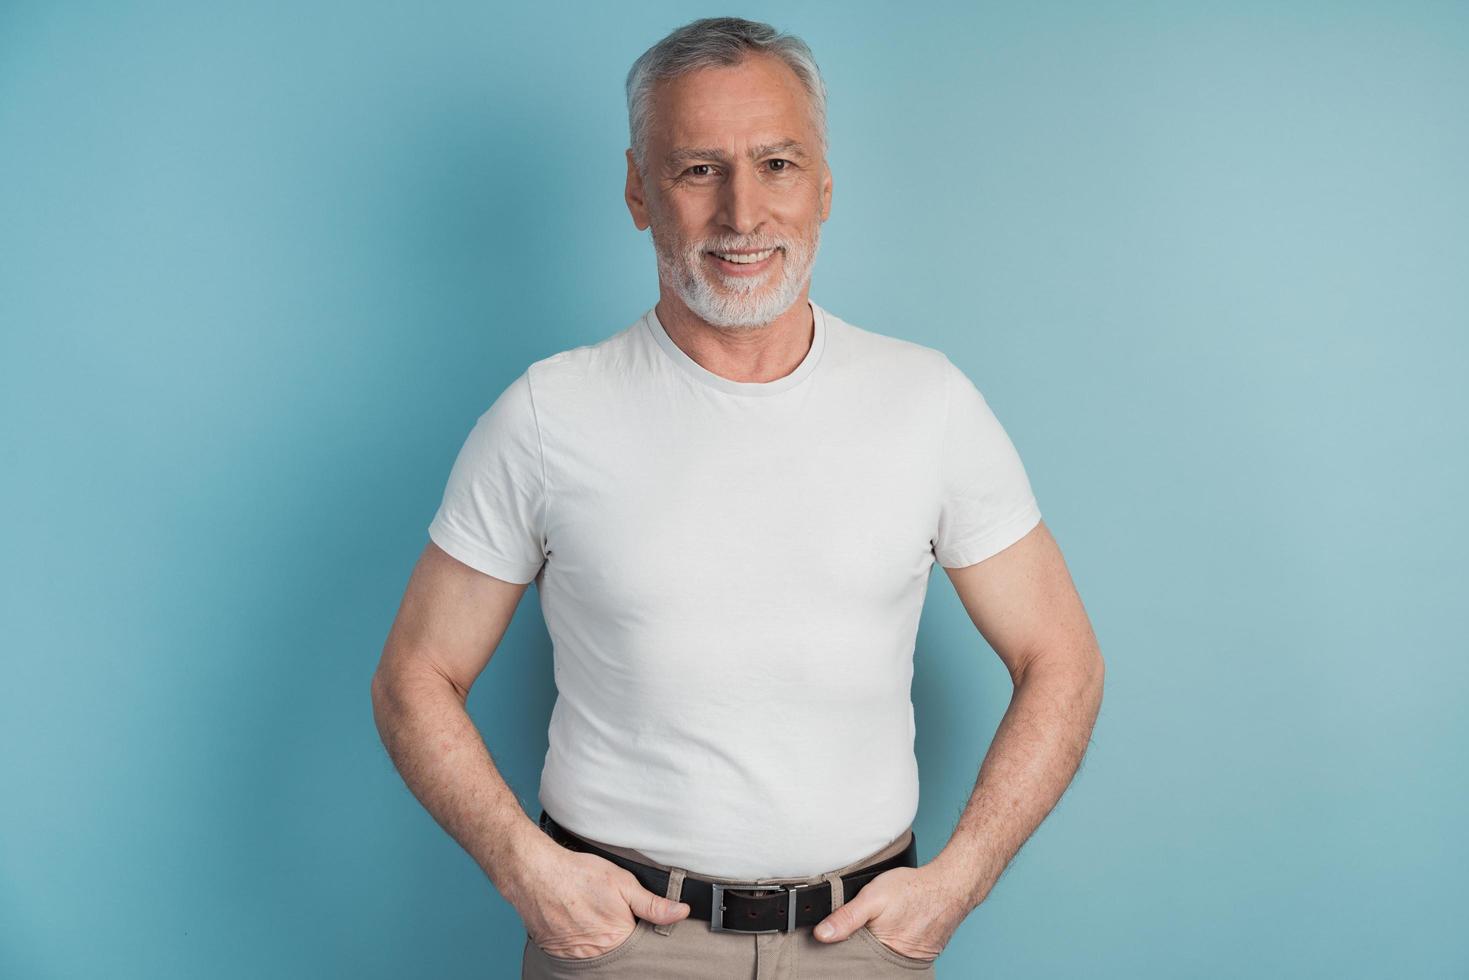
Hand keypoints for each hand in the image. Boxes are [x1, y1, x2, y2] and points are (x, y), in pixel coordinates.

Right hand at [509, 833, 690, 958]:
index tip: (634, 920)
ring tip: (591, 914)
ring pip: (596, 953)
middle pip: (618, 952)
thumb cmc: (578, 875)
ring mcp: (575, 955)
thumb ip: (654, 904)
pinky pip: (576, 953)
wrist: (535, 872)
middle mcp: (597, 953)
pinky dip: (579, 941)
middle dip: (618, 937)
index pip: (640, 946)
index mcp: (618, 938)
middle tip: (607, 914)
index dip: (639, 932)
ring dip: (598, 939)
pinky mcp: (557, 952)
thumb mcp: (623, 883)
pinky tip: (577, 921)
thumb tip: (681, 913)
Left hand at [809, 863, 970, 961]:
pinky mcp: (922, 954)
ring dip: (878, 946)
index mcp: (882, 951)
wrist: (950, 885)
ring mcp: (912, 959)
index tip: (836, 942)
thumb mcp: (872, 897)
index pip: (853, 959)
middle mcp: (898, 960)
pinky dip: (894, 943)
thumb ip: (846, 917)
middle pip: (868, 960)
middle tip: (866, 927)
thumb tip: (822, 934)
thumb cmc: (913, 889)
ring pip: (884, 957)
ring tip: (882, 925)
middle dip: (861, 948)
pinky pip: (901, 953)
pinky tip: (896, 928)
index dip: (843, 949)